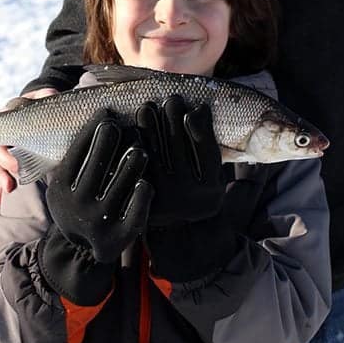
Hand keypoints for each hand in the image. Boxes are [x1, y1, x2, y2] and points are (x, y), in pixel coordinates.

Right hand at [0, 87, 57, 203]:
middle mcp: (3, 136)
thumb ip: (45, 95)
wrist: (43, 109)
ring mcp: (7, 150)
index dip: (4, 156)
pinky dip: (0, 188)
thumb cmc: (40, 103)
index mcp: (6, 120)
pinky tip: (0, 201)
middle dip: (2, 171)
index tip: (16, 167)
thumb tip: (49, 95)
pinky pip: (4, 176)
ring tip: (9, 190)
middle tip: (12, 183)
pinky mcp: (13, 161)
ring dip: (1, 180)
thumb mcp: (42, 97)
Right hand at [46, 115, 153, 262]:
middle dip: (114, 135)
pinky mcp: (120, 236)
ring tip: (140, 148)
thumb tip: (88, 110)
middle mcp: (77, 204)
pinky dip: (144, 189)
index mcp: (61, 187)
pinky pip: (140, 204)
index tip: (107, 113)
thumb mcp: (66, 180)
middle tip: (125, 124)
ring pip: (126, 176)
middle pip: (102, 156)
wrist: (82, 249)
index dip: (96, 125)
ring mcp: (99, 222)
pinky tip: (146, 180)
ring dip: (136, 156)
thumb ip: (74, 152)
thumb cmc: (79, 199)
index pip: (80, 146)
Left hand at [136, 97, 235, 280]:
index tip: (194, 107)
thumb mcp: (213, 183)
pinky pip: (136, 167)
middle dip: (172, 118)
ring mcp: (163, 201)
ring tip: (147, 106)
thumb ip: (211, 152)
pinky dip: (132, 144)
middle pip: (178, 148)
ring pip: (154, 153)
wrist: (177, 244)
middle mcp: (189, 200)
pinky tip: (131, 128)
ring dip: (149, 126)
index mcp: (211, 193)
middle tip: (170, 99)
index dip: (200, 126)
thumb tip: (202, 112)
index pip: (206, 151)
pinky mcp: (140, 199)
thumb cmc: (197, 201)